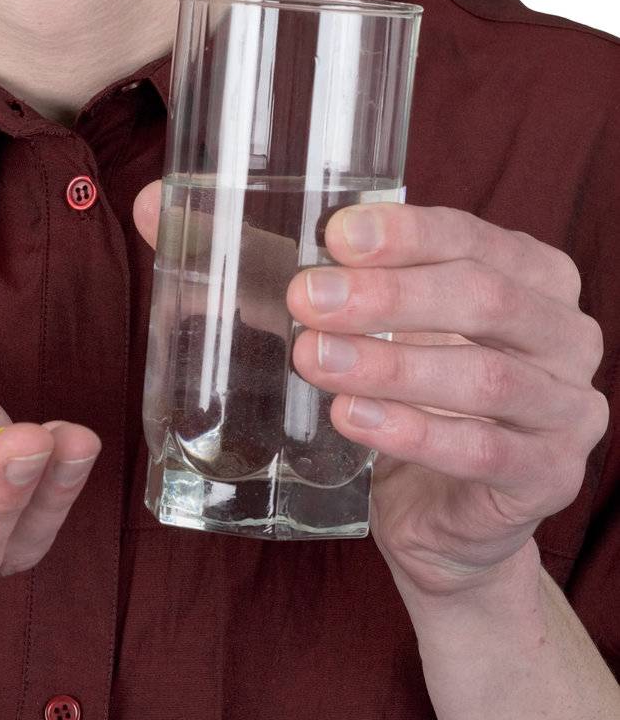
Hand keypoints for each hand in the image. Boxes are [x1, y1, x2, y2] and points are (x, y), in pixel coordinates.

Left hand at [131, 182, 608, 596]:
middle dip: (390, 296)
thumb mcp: (342, 319)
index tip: (336, 233)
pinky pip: (484, 451)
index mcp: (525, 270)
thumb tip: (154, 204)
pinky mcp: (548, 477)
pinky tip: (352, 420)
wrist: (434, 516)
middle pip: (485, 297)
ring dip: (393, 364)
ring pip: (484, 376)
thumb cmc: (394, 387)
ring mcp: (566, 408)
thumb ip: (261, 259)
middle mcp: (561, 330)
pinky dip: (415, 433)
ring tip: (313, 362)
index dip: (408, 231)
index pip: (472, 234)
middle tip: (305, 300)